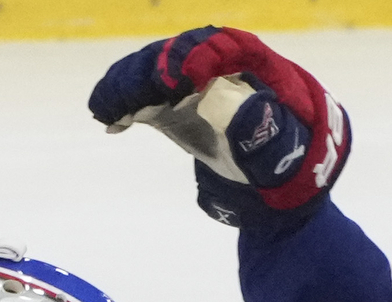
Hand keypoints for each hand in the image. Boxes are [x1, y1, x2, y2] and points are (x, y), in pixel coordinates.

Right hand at [89, 27, 349, 229]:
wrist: (270, 166)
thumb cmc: (284, 152)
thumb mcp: (286, 146)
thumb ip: (268, 129)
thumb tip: (248, 110)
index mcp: (255, 63)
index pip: (229, 46)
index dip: (204, 56)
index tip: (185, 80)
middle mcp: (216, 62)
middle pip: (181, 52)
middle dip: (155, 70)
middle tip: (134, 95)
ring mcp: (188, 79)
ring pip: (154, 69)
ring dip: (128, 86)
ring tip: (105, 109)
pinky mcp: (168, 100)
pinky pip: (143, 93)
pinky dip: (123, 103)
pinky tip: (108, 121)